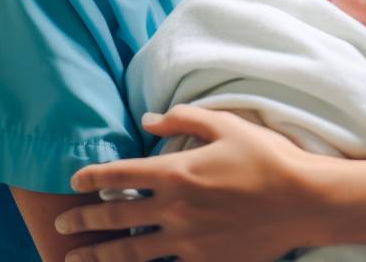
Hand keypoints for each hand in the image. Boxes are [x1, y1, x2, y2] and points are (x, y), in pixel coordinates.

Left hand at [57, 105, 316, 261]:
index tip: (74, 181)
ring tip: (75, 260)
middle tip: (61, 226)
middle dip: (83, 222)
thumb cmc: (267, 156)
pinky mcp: (206, 261)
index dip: (91, 178)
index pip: (119, 174)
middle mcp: (175, 208)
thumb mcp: (225, 124)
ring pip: (131, 252)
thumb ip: (182, 117)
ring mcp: (189, 240)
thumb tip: (147, 118)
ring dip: (100, 256)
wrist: (304, 201)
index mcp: (176, 171)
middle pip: (116, 217)